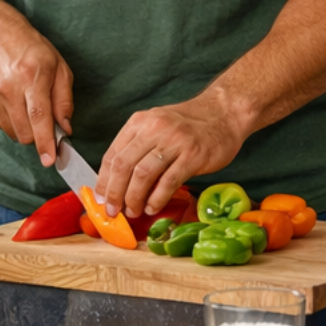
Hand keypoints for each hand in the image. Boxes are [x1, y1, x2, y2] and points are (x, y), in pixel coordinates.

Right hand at [0, 16, 73, 165]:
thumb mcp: (59, 66)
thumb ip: (64, 99)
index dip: (46, 142)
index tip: (50, 160)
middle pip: (26, 132)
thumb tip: (65, 128)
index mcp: (32, 76)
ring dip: (26, 129)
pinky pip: (3, 127)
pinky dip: (13, 121)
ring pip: (14, 133)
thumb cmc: (31, 49)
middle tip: (45, 121)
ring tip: (27, 104)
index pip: (39, 117)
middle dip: (39, 135)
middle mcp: (9, 88)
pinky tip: (14, 101)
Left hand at [100, 89, 249, 216]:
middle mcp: (154, 129)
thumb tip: (118, 183)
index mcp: (139, 122)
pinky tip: (153, 208)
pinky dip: (157, 199)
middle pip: (123, 166)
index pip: (112, 154)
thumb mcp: (157, 126)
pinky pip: (168, 182)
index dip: (103, 181)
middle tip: (112, 211)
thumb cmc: (189, 125)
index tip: (100, 199)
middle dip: (114, 193)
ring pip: (143, 175)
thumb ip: (138, 147)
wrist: (224, 113)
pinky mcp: (193, 155)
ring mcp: (174, 141)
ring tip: (133, 212)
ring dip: (134, 198)